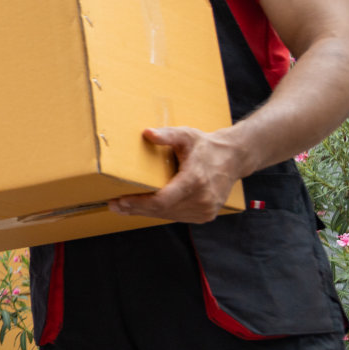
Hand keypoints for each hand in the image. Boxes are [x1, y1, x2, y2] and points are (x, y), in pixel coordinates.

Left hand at [111, 126, 245, 222]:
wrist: (234, 158)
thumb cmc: (206, 146)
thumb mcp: (186, 135)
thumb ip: (166, 134)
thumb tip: (147, 133)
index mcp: (195, 180)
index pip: (162, 200)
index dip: (140, 203)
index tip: (121, 201)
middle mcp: (201, 199)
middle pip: (162, 210)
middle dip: (136, 208)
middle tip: (114, 205)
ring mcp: (205, 209)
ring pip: (169, 216)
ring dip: (146, 213)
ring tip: (124, 208)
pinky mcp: (206, 215)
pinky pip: (178, 216)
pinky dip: (161, 213)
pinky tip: (145, 209)